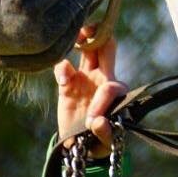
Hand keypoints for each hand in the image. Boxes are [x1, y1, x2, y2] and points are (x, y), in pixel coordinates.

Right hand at [54, 27, 127, 157]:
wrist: (82, 145)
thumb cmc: (100, 141)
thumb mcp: (106, 141)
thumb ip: (105, 133)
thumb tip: (98, 122)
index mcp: (115, 92)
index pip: (111, 85)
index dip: (103, 99)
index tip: (92, 120)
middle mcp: (102, 78)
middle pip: (105, 47)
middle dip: (100, 35)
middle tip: (87, 32)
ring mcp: (85, 78)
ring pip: (86, 49)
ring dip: (81, 40)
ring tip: (74, 38)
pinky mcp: (67, 84)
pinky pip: (64, 68)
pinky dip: (62, 68)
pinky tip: (62, 78)